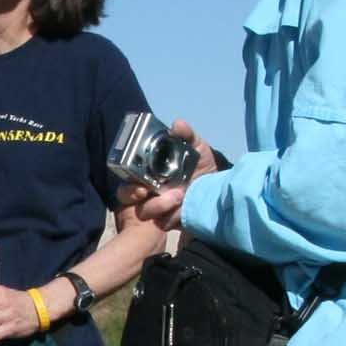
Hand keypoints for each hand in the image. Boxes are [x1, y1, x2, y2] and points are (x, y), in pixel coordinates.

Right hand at [114, 119, 215, 233]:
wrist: (220, 188)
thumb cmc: (202, 166)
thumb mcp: (197, 147)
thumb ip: (187, 135)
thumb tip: (176, 124)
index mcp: (150, 170)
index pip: (128, 174)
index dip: (126, 176)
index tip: (136, 178)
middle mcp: (149, 189)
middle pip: (126, 195)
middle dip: (132, 194)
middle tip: (146, 190)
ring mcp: (159, 206)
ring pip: (144, 211)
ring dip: (158, 204)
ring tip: (179, 196)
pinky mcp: (170, 220)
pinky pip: (162, 222)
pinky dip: (171, 216)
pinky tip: (183, 209)